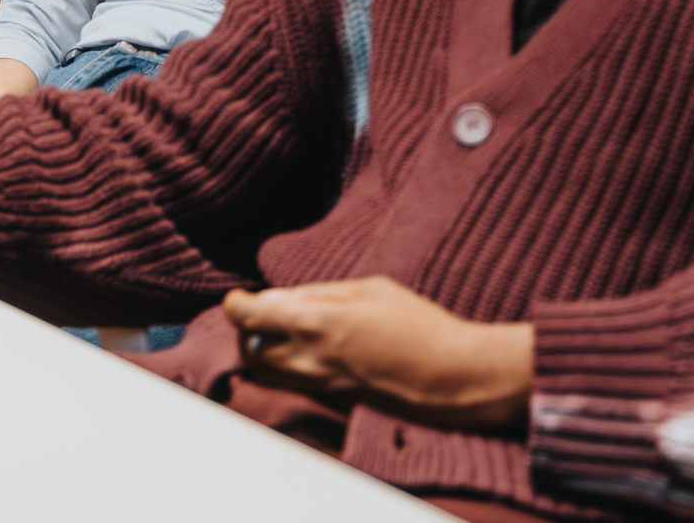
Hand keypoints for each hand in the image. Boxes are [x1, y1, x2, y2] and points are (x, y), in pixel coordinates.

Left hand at [223, 276, 532, 431]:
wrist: (457, 379)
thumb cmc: (421, 326)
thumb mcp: (371, 290)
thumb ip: (319, 292)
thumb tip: (278, 298)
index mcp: (315, 324)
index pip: (248, 317)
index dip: (235, 305)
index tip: (239, 298)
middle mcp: (309, 359)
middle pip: (248, 349)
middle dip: (246, 331)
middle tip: (260, 315)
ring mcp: (321, 386)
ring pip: (265, 373)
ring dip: (262, 352)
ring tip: (281, 334)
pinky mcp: (335, 403)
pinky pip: (291, 385)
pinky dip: (284, 368)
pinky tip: (306, 352)